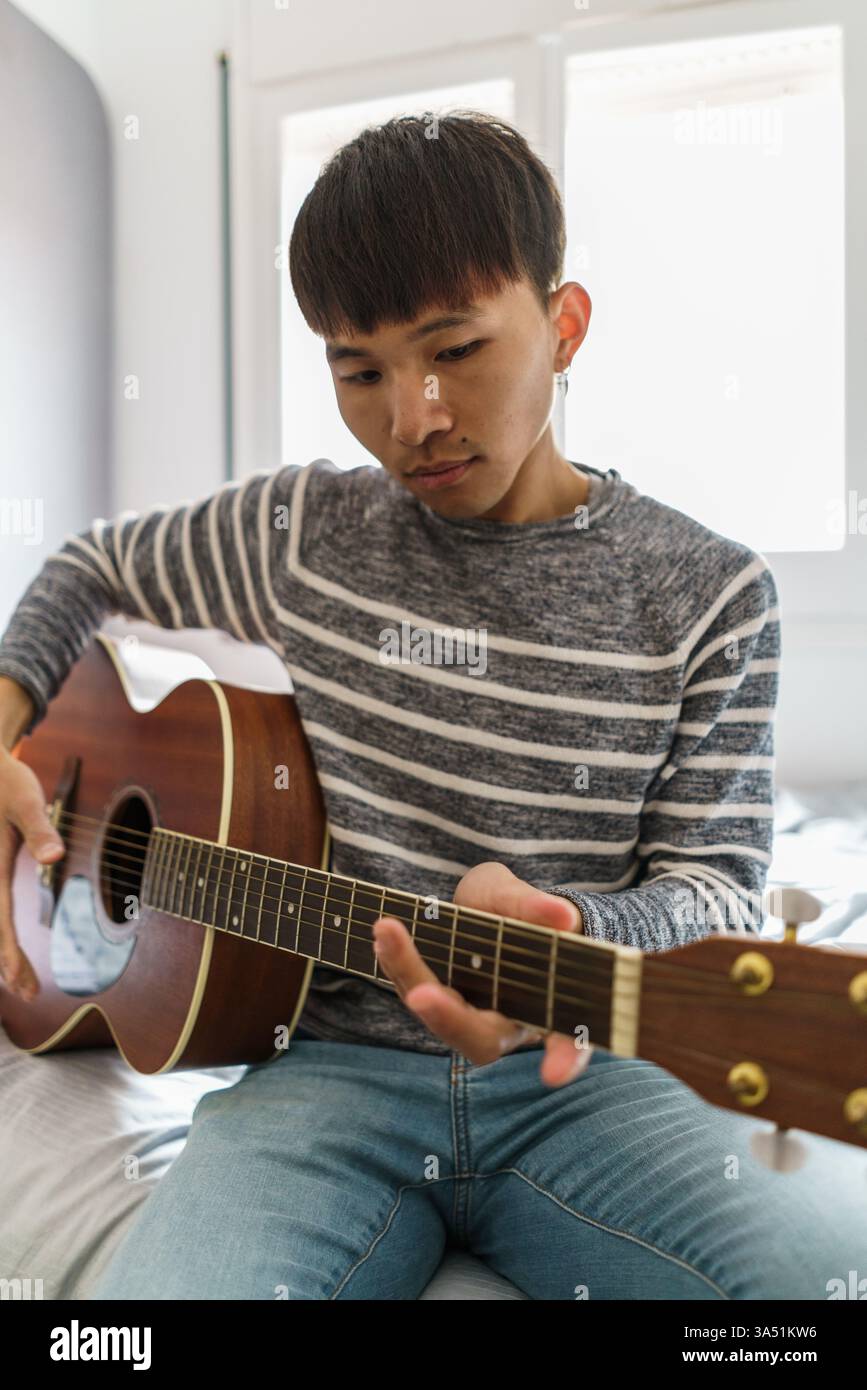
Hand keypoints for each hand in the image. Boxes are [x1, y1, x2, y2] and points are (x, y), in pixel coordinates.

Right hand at [0, 748, 63, 999]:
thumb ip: (40, 828)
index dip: (7, 951)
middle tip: (29, 993)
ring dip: (2, 952)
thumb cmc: (5, 779)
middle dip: (7, 962)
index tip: (17, 979)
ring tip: (21, 984)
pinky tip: (7, 952)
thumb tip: (54, 857)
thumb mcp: (25, 798)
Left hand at [372, 861, 592, 1087]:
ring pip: (441, 1015)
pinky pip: (417, 992)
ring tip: (387, 928)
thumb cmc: (524, 910)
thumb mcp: (524, 898)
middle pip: (482, 1039)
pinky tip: (385, 933)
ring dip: (410, 975)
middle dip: (449, 1018)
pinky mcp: (439, 1002)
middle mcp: (509, 1024)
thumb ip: (533, 906)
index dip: (566, 1058)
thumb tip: (559, 915)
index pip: (569, 1041)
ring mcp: (471, 1017)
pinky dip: (399, 964)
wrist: (494, 909)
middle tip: (422, 995)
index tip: (555, 1073)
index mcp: (551, 1005)